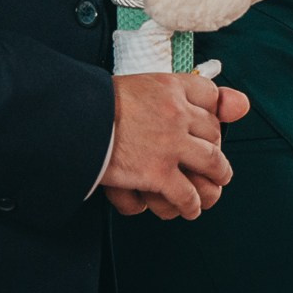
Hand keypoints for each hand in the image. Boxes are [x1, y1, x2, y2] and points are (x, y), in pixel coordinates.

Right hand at [101, 74, 249, 219]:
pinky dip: (191, 204)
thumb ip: (162, 90)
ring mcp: (171, 143)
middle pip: (213, 131)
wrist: (77, 119)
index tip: (212, 122)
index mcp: (170, 87)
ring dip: (216, 178)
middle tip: (214, 161)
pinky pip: (187, 194)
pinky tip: (189, 208)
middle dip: (216, 148)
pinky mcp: (159, 172)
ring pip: (212, 163)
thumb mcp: (136, 84)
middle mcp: (177, 112)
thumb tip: (185, 100)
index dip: (214, 111)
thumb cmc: (98, 103)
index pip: (209, 95)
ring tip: (212, 188)